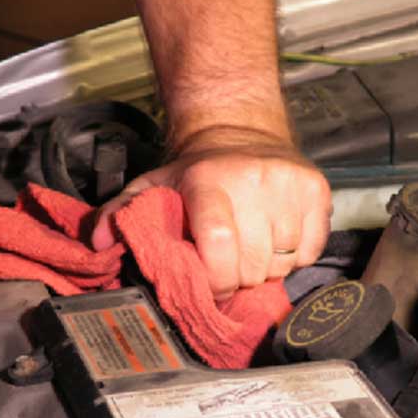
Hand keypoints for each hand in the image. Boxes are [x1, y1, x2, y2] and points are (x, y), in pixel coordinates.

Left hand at [92, 129, 331, 299]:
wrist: (242, 131)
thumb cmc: (197, 172)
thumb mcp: (153, 187)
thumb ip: (121, 214)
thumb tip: (99, 244)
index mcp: (209, 180)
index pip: (219, 244)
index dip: (216, 279)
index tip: (211, 286)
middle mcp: (253, 179)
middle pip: (253, 264)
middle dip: (240, 277)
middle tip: (230, 264)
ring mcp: (289, 184)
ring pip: (284, 261)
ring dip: (268, 266)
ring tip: (253, 248)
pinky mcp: (317, 189)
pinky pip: (312, 250)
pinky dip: (296, 257)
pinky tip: (277, 240)